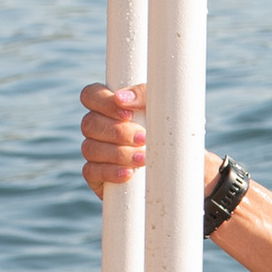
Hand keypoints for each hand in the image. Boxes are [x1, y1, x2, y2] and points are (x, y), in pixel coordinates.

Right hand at [79, 84, 213, 203]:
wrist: (182, 170)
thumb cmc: (174, 133)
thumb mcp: (165, 109)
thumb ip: (144, 95)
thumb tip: (121, 98)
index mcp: (110, 107)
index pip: (90, 95)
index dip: (102, 102)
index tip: (127, 114)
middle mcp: (98, 128)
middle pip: (90, 123)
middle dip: (117, 132)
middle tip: (143, 138)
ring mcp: (95, 152)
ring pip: (90, 148)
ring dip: (118, 153)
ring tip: (143, 158)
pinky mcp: (97, 176)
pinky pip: (91, 172)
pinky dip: (109, 172)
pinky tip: (129, 173)